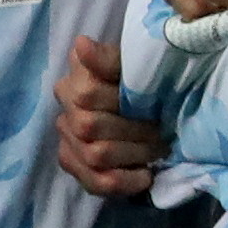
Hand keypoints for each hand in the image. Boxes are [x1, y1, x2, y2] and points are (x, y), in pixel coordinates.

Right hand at [51, 34, 163, 199]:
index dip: (120, 102)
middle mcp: (66, 108)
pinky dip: (122, 182)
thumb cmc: (151, 79)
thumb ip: (110, 58)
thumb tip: (81, 44)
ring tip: (159, 150)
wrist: (161, 103)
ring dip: (132, 155)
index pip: (86, 95)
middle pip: (89, 127)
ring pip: (93, 155)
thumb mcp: (138, 63)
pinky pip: (93, 182)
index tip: (153, 102)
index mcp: (78, 77)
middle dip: (132, 131)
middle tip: (162, 131)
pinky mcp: (75, 165)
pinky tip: (145, 176)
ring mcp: (68, 139)